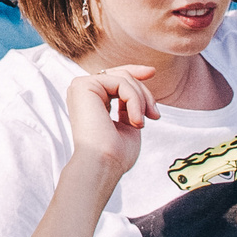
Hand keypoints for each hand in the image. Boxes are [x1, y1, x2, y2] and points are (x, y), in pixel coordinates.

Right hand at [64, 64, 157, 184]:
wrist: (102, 165)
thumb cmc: (115, 154)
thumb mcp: (127, 124)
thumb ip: (129, 106)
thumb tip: (138, 91)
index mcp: (90, 100)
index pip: (114, 78)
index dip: (134, 72)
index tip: (152, 72)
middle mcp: (83, 91)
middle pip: (121, 75)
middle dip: (143, 91)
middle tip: (155, 115)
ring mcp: (81, 86)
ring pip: (123, 78)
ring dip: (141, 100)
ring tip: (141, 123)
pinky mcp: (84, 85)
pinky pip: (120, 83)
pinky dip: (134, 101)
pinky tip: (135, 121)